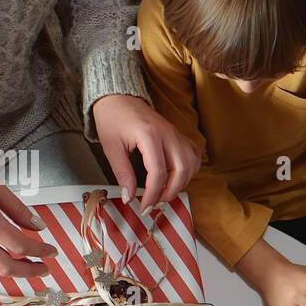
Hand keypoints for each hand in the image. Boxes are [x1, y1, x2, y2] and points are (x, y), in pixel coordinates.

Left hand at [91, 94, 200, 209]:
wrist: (118, 97)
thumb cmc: (112, 120)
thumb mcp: (111, 148)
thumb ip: (122, 173)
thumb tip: (129, 197)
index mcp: (149, 135)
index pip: (158, 172)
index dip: (152, 194)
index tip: (143, 207)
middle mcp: (168, 133)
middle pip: (182, 169)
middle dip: (170, 192)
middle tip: (154, 203)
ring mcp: (176, 132)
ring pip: (192, 162)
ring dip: (182, 182)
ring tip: (164, 193)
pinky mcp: (178, 134)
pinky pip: (193, 153)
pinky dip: (189, 169)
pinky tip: (176, 177)